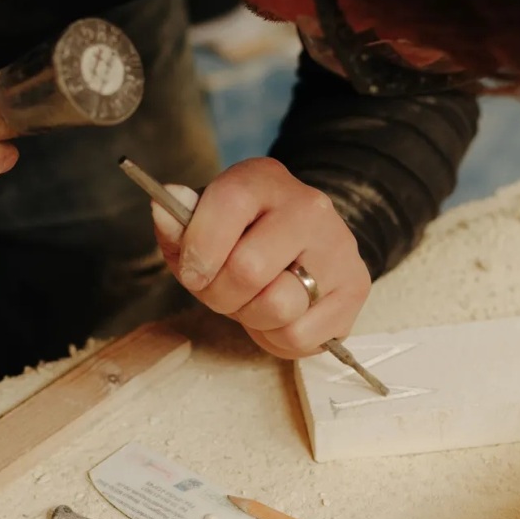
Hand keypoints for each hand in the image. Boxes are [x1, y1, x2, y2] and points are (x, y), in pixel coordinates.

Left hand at [150, 157, 371, 358]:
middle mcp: (308, 206)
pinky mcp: (354, 287)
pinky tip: (281, 317)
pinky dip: (279, 338)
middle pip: (248, 270)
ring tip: (255, 302)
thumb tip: (164, 204)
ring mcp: (337, 247)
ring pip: (278, 307)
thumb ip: (177, 224)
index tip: (194, 271)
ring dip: (252, 318)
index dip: (199, 249)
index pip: (227, 205)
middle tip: (224, 293)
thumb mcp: (201, 228)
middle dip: (221, 295)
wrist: (303, 246)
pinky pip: (302, 336)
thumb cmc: (242, 240)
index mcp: (264, 180)